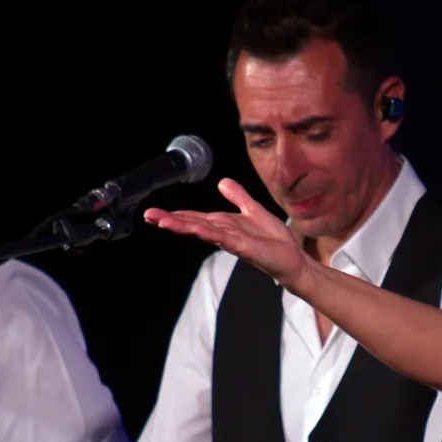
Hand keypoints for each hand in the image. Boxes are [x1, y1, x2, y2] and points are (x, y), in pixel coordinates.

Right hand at [144, 178, 310, 287]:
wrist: (293, 259)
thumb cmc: (274, 240)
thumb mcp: (254, 210)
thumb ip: (238, 197)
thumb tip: (222, 182)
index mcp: (224, 224)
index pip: (195, 217)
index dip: (175, 215)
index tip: (153, 212)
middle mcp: (224, 233)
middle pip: (193, 224)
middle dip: (170, 220)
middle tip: (148, 215)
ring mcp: (233, 241)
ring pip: (203, 230)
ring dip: (183, 226)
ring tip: (162, 222)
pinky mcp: (245, 248)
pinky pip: (224, 238)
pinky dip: (209, 233)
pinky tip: (196, 229)